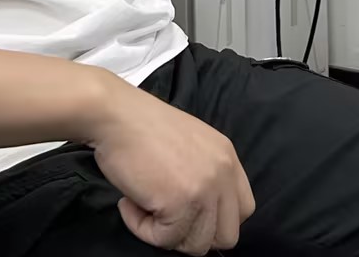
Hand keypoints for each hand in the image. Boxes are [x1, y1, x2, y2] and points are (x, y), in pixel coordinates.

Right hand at [85, 78, 254, 252]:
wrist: (115, 115)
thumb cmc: (142, 127)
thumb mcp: (191, 144)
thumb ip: (205, 174)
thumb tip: (200, 215)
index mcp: (228, 158)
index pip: (243, 209)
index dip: (215, 221)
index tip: (188, 215)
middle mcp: (223, 174)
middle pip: (227, 235)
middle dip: (194, 235)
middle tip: (164, 217)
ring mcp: (204, 189)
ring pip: (197, 244)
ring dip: (166, 234)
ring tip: (143, 206)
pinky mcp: (179, 203)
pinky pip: (164, 239)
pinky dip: (141, 228)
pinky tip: (129, 203)